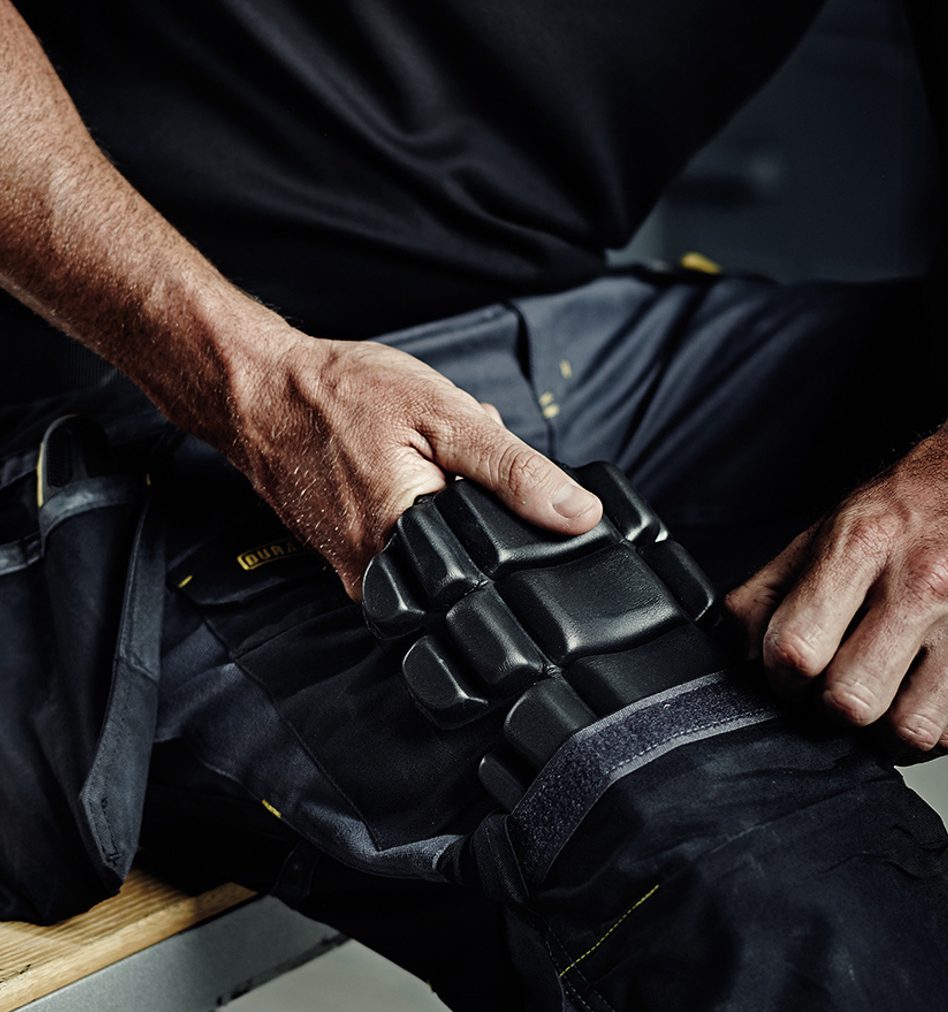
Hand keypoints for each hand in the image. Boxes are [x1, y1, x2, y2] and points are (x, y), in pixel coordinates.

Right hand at [214, 332, 601, 598]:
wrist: (258, 390)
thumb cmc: (340, 395)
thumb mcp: (446, 418)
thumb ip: (515, 472)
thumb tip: (577, 515)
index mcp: (410, 546)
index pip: (496, 559)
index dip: (511, 518)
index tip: (490, 479)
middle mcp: (378, 574)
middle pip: (466, 552)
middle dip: (472, 503)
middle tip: (439, 457)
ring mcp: (355, 571)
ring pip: (437, 542)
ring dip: (442, 499)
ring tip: (411, 457)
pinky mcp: (344, 558)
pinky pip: (402, 536)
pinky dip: (413, 499)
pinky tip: (392, 465)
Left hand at [726, 410, 947, 753]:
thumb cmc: (912, 503)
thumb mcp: (828, 526)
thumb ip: (769, 588)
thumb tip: (738, 648)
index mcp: (863, 545)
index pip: (797, 649)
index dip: (780, 676)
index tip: (786, 672)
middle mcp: (921, 584)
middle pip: (850, 698)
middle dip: (826, 706)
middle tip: (828, 688)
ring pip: (907, 728)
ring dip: (877, 731)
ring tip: (871, 702)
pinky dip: (925, 733)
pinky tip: (909, 704)